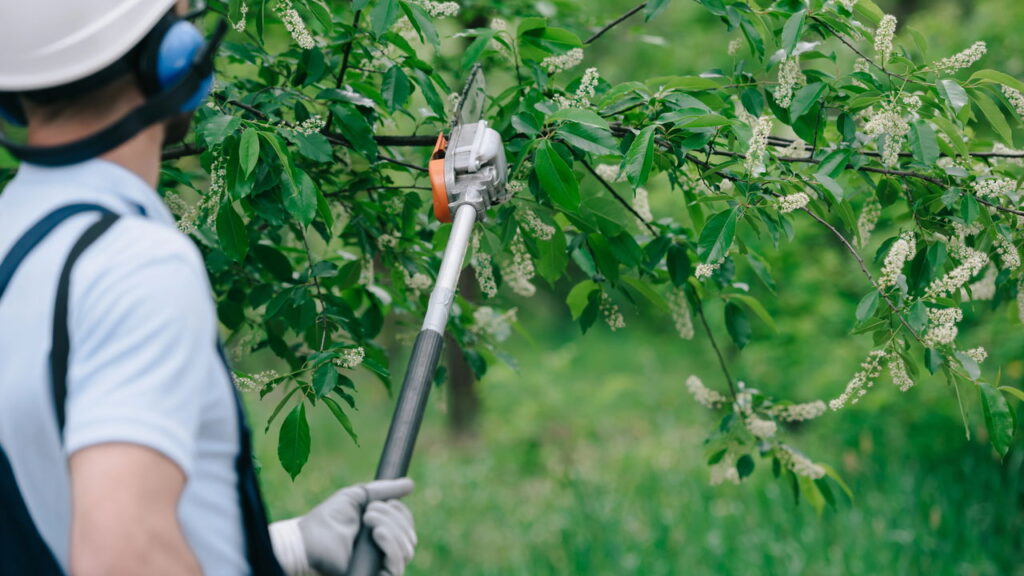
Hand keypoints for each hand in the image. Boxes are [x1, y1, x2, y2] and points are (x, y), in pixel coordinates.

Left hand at [269, 478, 415, 575]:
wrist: (308, 540)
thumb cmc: (328, 519)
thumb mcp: (357, 497)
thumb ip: (383, 490)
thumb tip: (410, 484)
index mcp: (382, 532)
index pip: (407, 525)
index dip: (401, 512)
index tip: (383, 503)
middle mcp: (385, 551)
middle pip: (409, 535)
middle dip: (392, 517)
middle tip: (368, 513)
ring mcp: (381, 565)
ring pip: (406, 548)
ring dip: (391, 528)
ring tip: (368, 520)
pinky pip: (397, 565)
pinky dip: (391, 545)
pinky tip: (378, 533)